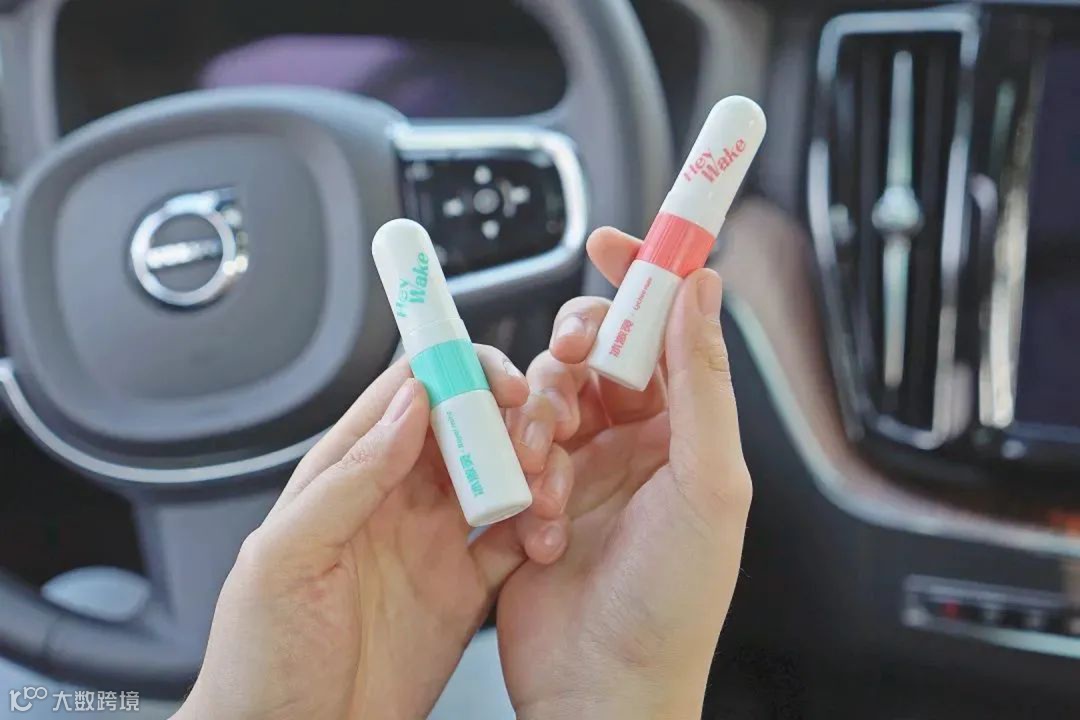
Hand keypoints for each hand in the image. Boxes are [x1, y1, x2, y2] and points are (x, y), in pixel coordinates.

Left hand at [176, 348, 573, 719]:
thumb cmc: (261, 658)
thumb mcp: (285, 557)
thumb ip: (347, 478)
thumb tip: (407, 406)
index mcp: (344, 475)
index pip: (404, 394)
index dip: (454, 373)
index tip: (496, 378)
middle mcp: (394, 500)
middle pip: (464, 427)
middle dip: (506, 419)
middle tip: (533, 437)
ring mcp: (433, 543)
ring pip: (499, 476)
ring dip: (531, 470)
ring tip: (543, 490)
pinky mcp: (465, 589)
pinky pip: (516, 542)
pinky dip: (540, 531)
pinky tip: (545, 536)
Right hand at [498, 228, 752, 718]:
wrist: (602, 692)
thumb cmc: (671, 606)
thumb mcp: (707, 485)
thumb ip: (702, 382)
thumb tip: (701, 291)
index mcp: (687, 432)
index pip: (667, 331)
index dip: (642, 280)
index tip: (612, 243)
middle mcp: (636, 443)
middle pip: (594, 354)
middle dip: (572, 356)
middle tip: (571, 378)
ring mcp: (582, 470)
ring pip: (544, 396)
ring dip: (537, 427)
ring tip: (547, 481)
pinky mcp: (533, 498)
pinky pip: (510, 450)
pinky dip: (517, 477)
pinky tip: (537, 527)